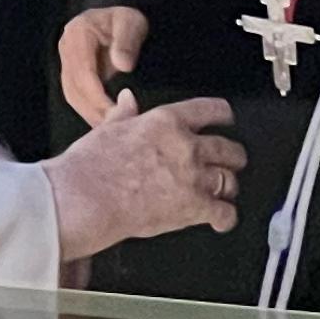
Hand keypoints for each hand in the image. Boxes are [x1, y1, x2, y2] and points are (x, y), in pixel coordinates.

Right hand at [45, 92, 241, 257]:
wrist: (87, 199)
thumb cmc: (90, 166)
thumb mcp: (105, 129)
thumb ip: (124, 114)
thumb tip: (127, 100)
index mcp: (166, 122)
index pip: (212, 110)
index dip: (224, 115)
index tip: (226, 120)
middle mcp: (186, 147)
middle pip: (230, 149)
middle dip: (232, 157)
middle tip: (228, 162)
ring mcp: (193, 178)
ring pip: (231, 181)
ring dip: (227, 187)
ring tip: (220, 192)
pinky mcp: (195, 208)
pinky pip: (226, 213)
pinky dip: (226, 218)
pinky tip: (220, 218)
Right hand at [57, 5, 148, 127]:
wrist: (119, 19)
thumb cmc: (128, 20)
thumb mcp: (132, 23)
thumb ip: (127, 42)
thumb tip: (123, 66)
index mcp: (78, 33)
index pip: (84, 72)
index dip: (98, 96)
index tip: (119, 112)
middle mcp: (66, 47)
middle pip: (74, 86)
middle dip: (94, 110)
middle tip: (117, 128)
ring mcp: (65, 59)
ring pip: (71, 94)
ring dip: (89, 113)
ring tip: (111, 130)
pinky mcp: (70, 71)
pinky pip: (74, 94)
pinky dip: (88, 110)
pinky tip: (104, 121)